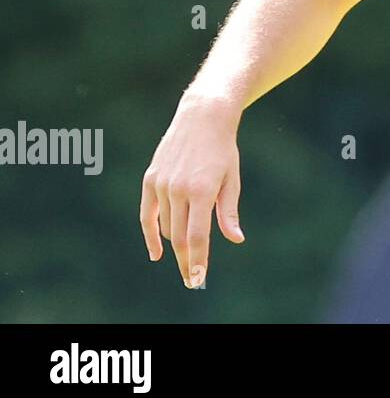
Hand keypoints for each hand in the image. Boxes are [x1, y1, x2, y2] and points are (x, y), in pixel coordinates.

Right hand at [140, 93, 245, 288]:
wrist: (202, 118)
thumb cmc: (223, 150)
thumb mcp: (231, 179)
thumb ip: (228, 212)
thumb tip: (235, 239)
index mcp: (202, 190)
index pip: (198, 236)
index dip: (197, 261)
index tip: (197, 279)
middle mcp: (178, 189)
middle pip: (180, 237)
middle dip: (187, 261)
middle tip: (192, 280)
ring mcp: (161, 185)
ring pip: (167, 227)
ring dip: (179, 240)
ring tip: (193, 244)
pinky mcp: (149, 180)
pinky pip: (146, 216)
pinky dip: (150, 236)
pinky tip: (156, 253)